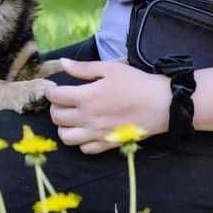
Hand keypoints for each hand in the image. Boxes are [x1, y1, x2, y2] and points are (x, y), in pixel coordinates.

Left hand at [45, 58, 171, 154]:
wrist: (162, 105)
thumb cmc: (136, 83)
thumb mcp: (110, 69)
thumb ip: (83, 68)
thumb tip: (62, 63)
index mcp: (86, 97)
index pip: (55, 97)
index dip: (51, 91)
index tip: (55, 88)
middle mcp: (87, 118)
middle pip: (56, 117)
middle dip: (55, 108)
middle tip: (63, 101)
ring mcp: (96, 134)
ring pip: (66, 137)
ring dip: (64, 127)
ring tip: (72, 118)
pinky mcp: (108, 144)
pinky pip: (84, 149)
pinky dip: (81, 141)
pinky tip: (86, 131)